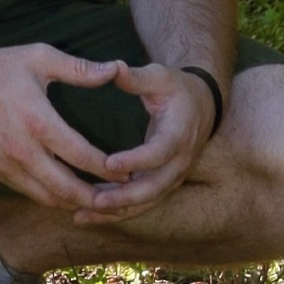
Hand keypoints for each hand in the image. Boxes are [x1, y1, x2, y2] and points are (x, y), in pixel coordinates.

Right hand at [0, 42, 128, 209]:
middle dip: (98, 200)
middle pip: (68, 190)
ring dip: (76, 205)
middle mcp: (24, 150)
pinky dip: (53, 199)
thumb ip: (78, 69)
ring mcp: (9, 165)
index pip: (82, 156)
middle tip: (120, 200)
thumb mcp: (39, 58)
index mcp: (38, 121)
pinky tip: (68, 196)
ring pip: (49, 199)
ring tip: (99, 203)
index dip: (110, 170)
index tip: (129, 173)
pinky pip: (31, 194)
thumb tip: (115, 69)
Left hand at [68, 62, 216, 220]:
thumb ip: (136, 77)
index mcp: (178, 134)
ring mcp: (172, 177)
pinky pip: (140, 202)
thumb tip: (113, 67)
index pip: (158, 153)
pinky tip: (88, 214)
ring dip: (115, 211)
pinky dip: (116, 210)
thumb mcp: (160, 76)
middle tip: (93, 201)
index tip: (108, 164)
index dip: (135, 161)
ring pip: (145, 202)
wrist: (201, 106)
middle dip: (123, 198)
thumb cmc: (176, 88)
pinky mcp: (162, 183)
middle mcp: (178, 162)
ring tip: (81, 215)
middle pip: (153, 188)